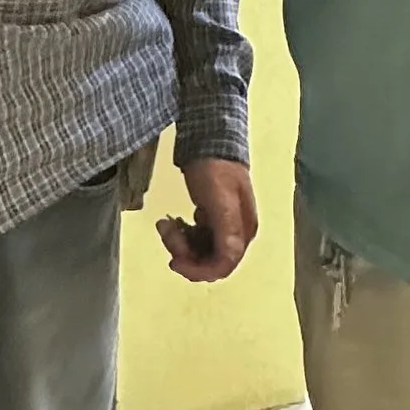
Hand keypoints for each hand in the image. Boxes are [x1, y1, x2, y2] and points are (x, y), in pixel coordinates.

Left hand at [156, 157, 257, 282]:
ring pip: (200, 252)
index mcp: (243, 232)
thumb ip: (226, 231)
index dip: (197, 270)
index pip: (222, 267)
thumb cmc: (214, 168)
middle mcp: (237, 234)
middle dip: (185, 253)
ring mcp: (224, 226)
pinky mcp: (212, 219)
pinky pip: (196, 239)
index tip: (174, 260)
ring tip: (166, 223)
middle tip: (167, 230)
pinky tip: (172, 221)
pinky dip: (182, 235)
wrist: (209, 139)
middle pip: (209, 262)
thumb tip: (227, 261)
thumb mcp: (220, 199)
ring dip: (180, 243)